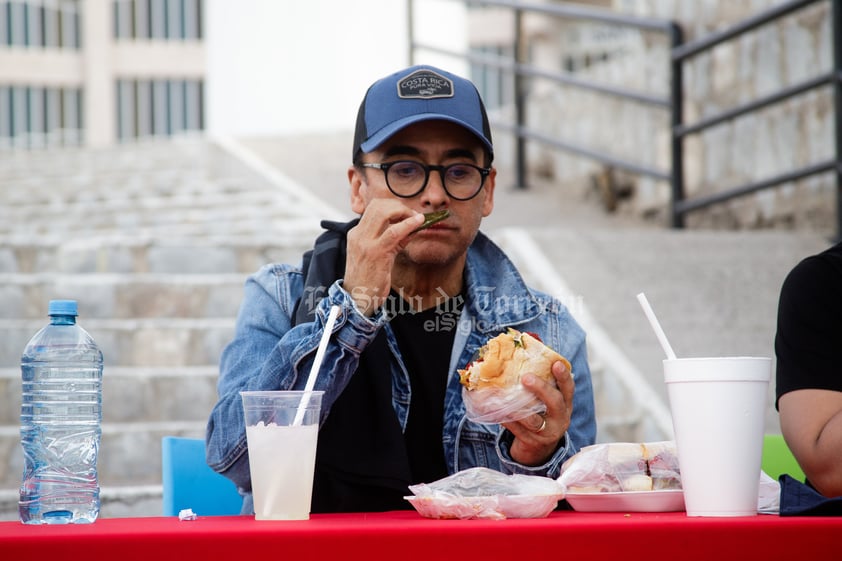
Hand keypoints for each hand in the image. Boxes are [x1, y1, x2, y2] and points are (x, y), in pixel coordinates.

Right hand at [344, 199, 424, 315]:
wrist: (357, 300)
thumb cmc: (368, 280)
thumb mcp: (379, 256)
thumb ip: (393, 241)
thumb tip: (412, 228)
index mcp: (356, 233)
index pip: (374, 208)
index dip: (393, 206)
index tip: (407, 213)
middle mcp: (358, 234)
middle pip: (378, 205)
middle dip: (399, 206)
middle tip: (413, 215)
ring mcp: (365, 242)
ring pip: (384, 213)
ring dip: (404, 212)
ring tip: (417, 218)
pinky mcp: (376, 252)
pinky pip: (394, 232)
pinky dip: (409, 224)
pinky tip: (419, 222)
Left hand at [502, 359, 574, 465]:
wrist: (539, 450)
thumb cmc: (541, 416)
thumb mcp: (546, 403)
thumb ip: (541, 384)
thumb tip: (521, 353)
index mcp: (565, 404)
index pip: (568, 388)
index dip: (563, 376)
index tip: (556, 363)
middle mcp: (560, 418)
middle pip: (555, 402)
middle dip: (541, 388)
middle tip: (526, 377)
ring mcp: (547, 432)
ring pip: (533, 420)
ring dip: (517, 408)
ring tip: (503, 397)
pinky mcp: (532, 441)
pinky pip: (517, 430)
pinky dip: (505, 419)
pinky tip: (494, 410)